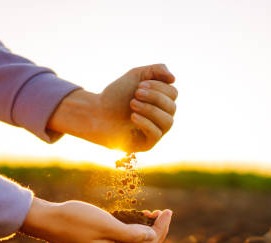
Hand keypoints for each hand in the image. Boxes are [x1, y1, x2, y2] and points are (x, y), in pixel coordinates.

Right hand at [19, 198, 171, 242]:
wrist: (48, 220)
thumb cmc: (75, 219)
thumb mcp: (106, 224)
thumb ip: (130, 234)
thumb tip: (152, 237)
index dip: (161, 228)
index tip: (167, 211)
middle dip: (159, 231)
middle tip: (165, 212)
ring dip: (148, 232)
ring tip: (154, 214)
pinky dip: (135, 232)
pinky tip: (137, 220)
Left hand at [47, 64, 177, 151]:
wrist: (96, 113)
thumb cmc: (117, 96)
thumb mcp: (137, 76)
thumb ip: (156, 70)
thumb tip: (174, 79)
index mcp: (162, 102)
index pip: (173, 93)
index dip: (159, 87)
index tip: (139, 85)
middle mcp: (162, 117)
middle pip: (172, 107)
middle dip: (154, 97)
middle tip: (135, 94)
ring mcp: (156, 132)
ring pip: (168, 122)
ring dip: (150, 110)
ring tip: (132, 104)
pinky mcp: (147, 144)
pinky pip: (156, 135)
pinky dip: (146, 123)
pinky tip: (132, 116)